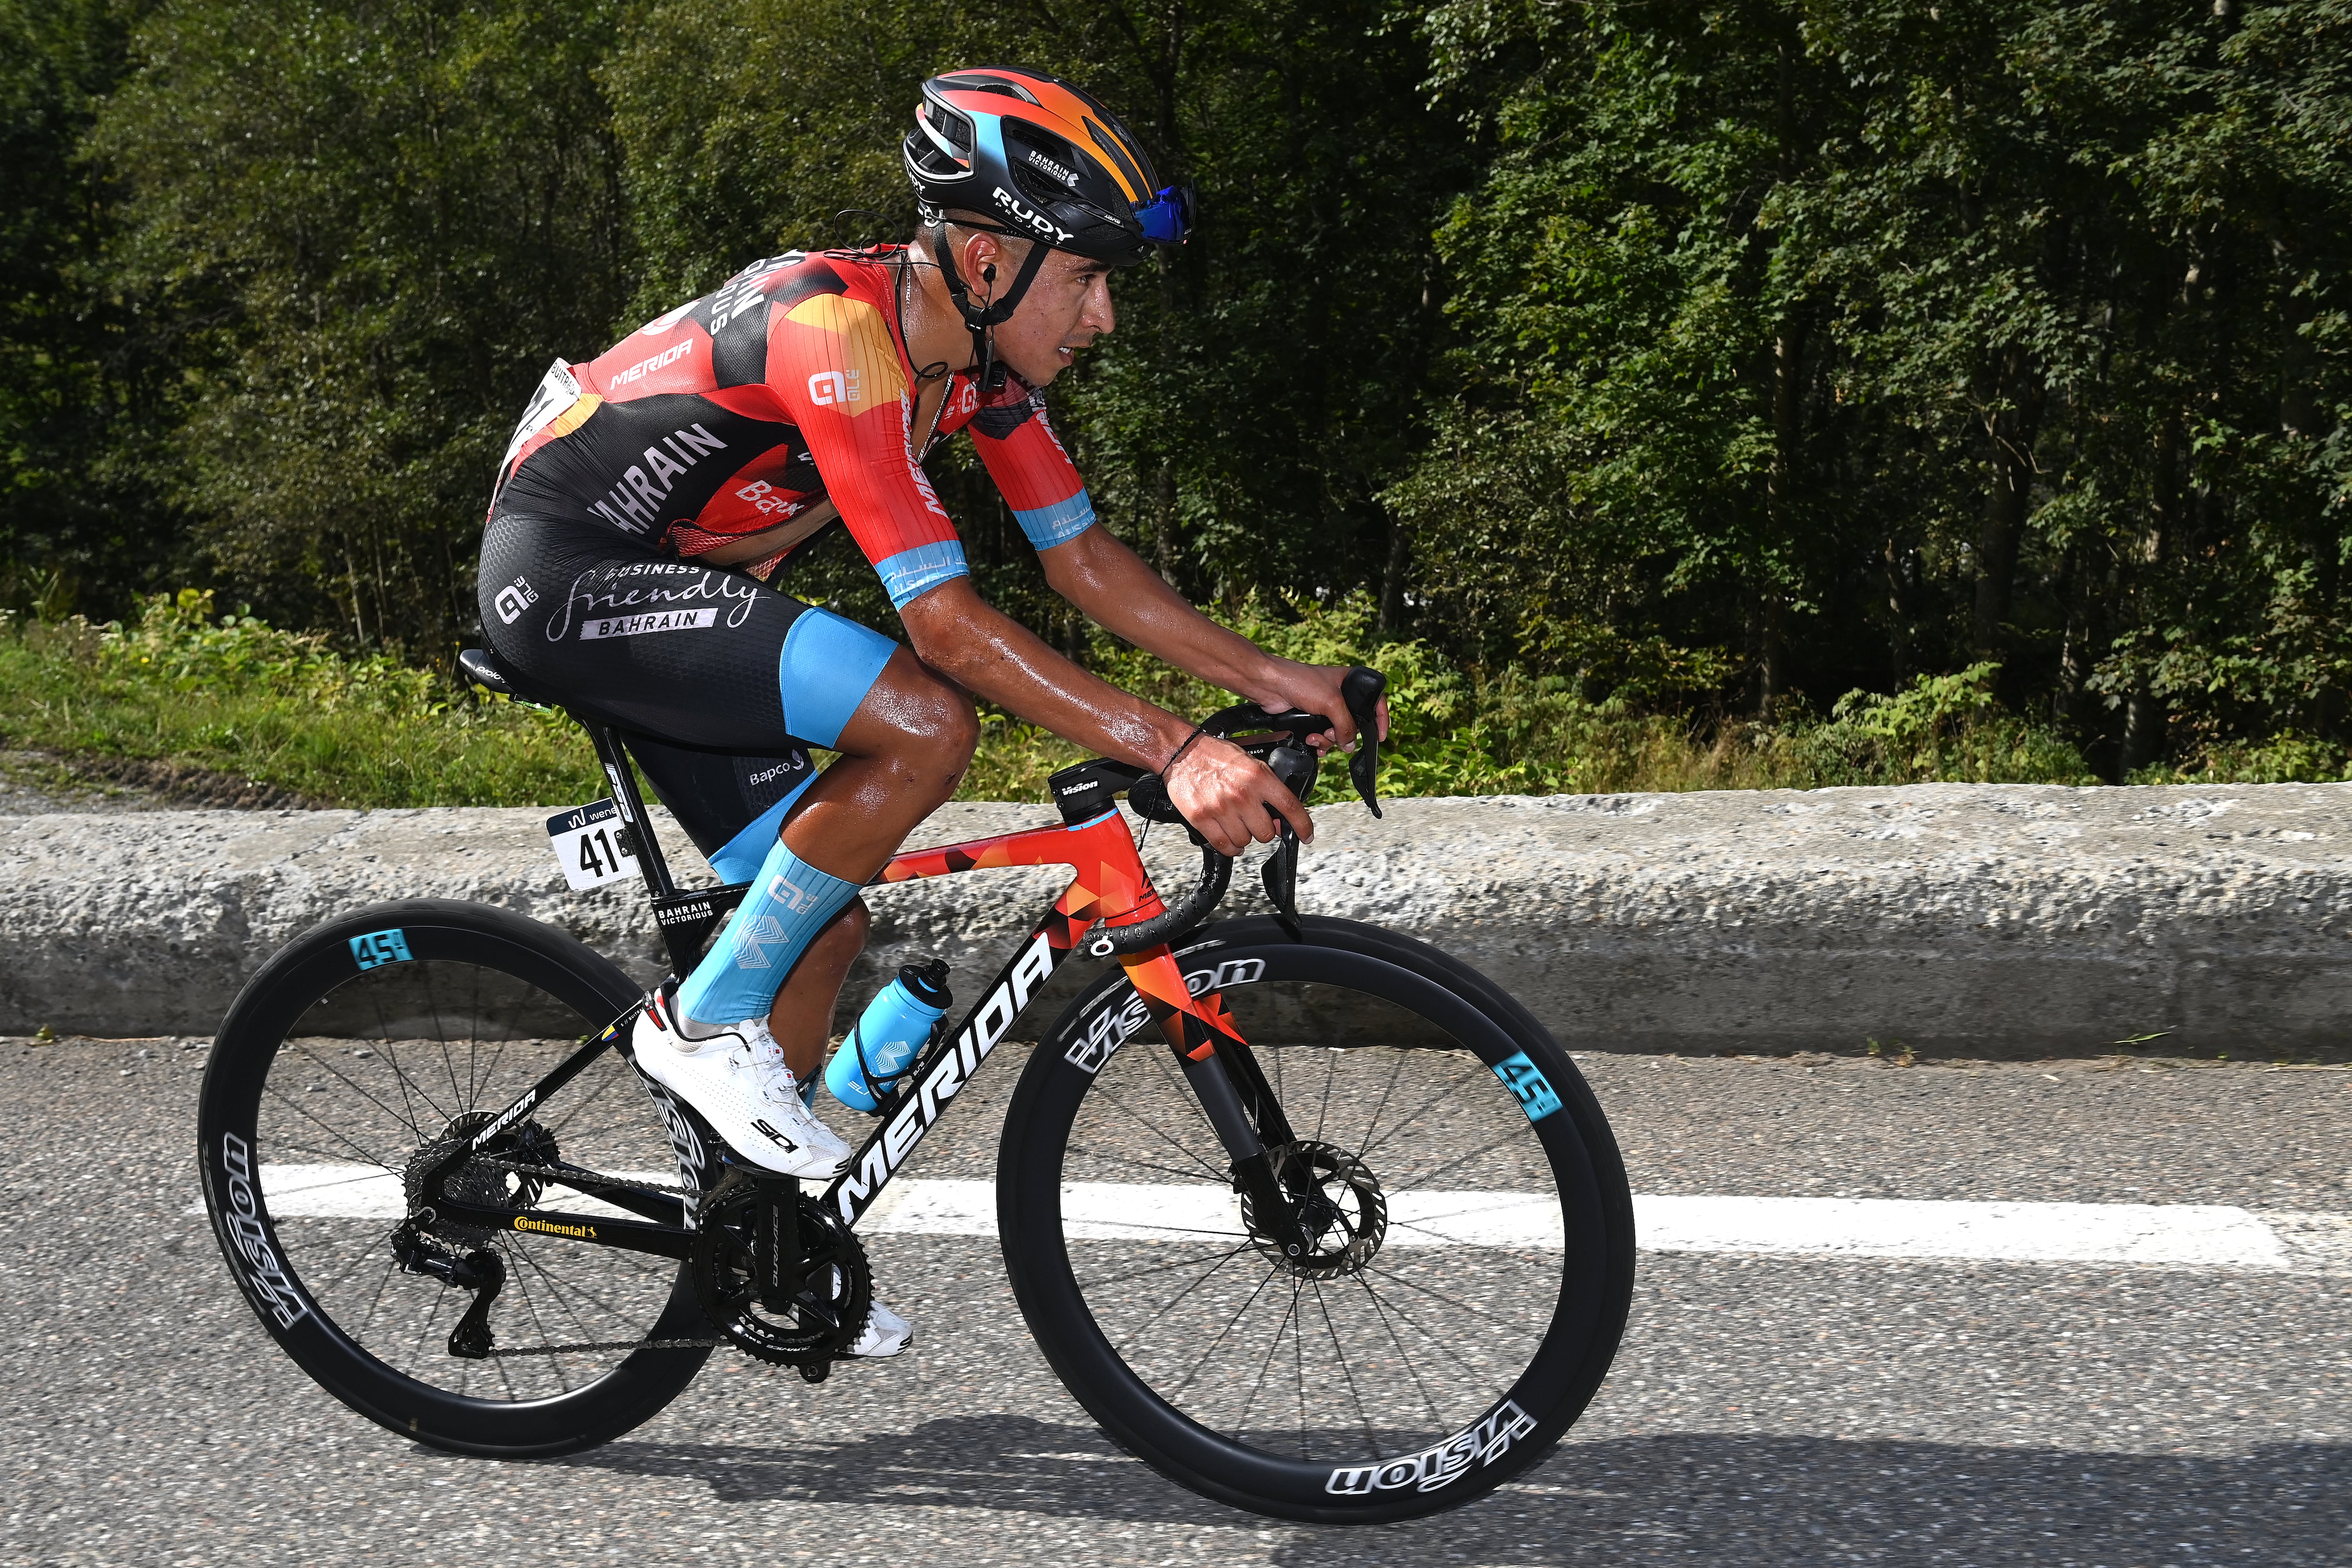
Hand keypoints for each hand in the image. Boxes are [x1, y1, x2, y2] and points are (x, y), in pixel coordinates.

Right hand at [1163, 734, 1314, 853]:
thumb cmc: (1216, 756)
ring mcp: (1221, 808)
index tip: (1306, 835)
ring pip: (1245, 842)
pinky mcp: (1202, 819)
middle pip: (1266, 832)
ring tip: (1237, 825)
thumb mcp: (1251, 763)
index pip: (1289, 807)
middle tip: (1254, 821)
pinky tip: (1229, 839)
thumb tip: (1278, 820)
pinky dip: (1229, 847)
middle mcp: (1242, 795)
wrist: (1183, 753)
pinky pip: (1224, 846)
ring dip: (1244, 838)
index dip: (1302, 825)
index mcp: (1258, 777)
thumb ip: (1268, 788)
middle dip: (1263, 830)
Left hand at [1247, 661, 1390, 753]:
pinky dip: (1318, 742)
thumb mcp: (1331, 703)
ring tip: (1315, 737)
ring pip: (1337, 733)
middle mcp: (1340, 695)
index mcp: (1350, 682)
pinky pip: (1322, 736)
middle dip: (1343, 734)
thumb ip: (1346, 725)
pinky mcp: (1311, 718)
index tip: (1380, 737)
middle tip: (1332, 734)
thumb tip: (1351, 746)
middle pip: (1354, 723)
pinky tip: (1311, 742)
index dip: (1380, 719)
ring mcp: (1325, 707)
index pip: (1375, 701)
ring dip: (1327, 740)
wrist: (1270, 685)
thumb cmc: (1301, 682)